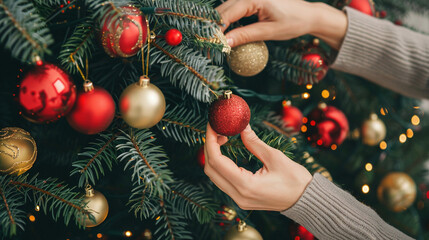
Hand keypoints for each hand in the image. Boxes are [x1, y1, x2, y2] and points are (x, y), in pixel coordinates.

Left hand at [204, 123, 311, 210]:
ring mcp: (239, 199)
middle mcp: (238, 195)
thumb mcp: (275, 157)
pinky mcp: (242, 198)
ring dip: (214, 155)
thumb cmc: (296, 180)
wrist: (307, 201)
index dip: (210, 141)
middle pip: (210, 169)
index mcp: (246, 186)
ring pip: (214, 176)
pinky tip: (227, 150)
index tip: (213, 125)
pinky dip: (220, 164)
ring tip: (223, 137)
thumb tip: (241, 126)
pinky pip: (222, 180)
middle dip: (209, 147)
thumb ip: (254, 142)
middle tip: (218, 129)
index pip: (216, 162)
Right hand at [216, 0, 347, 49]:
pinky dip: (228, 20)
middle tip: (208, 46)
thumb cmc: (293, 22)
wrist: (308, 15)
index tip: (208, 44)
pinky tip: (225, 32)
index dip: (216, 29)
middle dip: (214, 27)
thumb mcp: (269, 32)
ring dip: (219, 24)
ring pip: (226, 8)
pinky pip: (234, 8)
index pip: (227, 14)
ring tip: (214, 41)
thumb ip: (246, 35)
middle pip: (223, 9)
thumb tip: (225, 42)